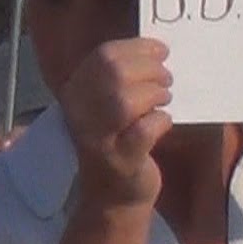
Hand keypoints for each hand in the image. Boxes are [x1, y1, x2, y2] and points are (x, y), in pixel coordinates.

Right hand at [62, 38, 172, 210]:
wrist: (113, 195)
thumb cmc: (118, 141)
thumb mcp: (110, 106)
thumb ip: (124, 78)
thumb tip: (158, 50)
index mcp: (75, 92)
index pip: (103, 56)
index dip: (138, 48)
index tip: (162, 50)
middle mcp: (79, 113)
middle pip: (114, 73)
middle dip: (150, 69)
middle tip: (167, 79)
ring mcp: (96, 139)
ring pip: (123, 101)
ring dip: (155, 94)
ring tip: (164, 100)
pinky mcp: (119, 161)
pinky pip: (143, 130)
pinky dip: (160, 121)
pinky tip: (163, 122)